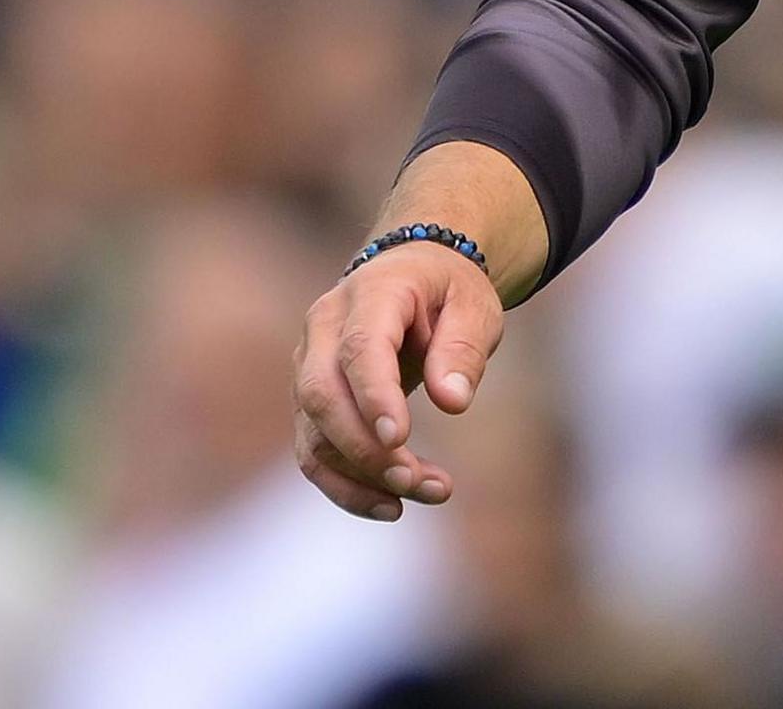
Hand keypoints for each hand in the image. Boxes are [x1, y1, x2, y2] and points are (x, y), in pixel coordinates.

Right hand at [290, 242, 502, 519]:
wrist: (413, 276)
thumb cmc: (447, 293)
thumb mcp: (474, 307)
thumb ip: (463, 348)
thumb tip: (452, 401)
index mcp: (370, 293)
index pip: (359, 348)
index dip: (374, 396)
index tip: (399, 439)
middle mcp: (324, 327)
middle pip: (322, 395)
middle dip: (364, 448)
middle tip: (416, 480)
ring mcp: (308, 364)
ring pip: (315, 432)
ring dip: (363, 475)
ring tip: (428, 492)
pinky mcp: (309, 400)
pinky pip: (313, 452)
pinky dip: (346, 486)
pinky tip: (391, 507)